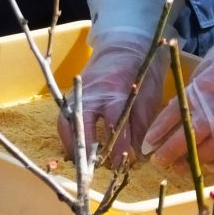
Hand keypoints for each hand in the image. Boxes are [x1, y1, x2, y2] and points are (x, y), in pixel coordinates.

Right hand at [59, 34, 164, 165]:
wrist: (125, 46)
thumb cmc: (141, 73)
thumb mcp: (149, 99)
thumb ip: (141, 127)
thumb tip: (138, 156)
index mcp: (116, 92)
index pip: (113, 125)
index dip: (117, 148)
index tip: (121, 166)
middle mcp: (92, 93)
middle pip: (78, 124)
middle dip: (84, 150)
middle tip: (92, 168)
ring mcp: (79, 93)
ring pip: (66, 123)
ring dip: (72, 145)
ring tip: (82, 163)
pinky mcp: (73, 95)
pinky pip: (64, 119)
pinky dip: (69, 136)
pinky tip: (78, 149)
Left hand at [142, 23, 213, 166]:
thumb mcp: (210, 62)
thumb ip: (194, 86)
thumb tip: (179, 105)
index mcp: (202, 91)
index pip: (172, 118)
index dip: (156, 134)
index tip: (147, 145)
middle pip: (184, 142)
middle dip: (167, 154)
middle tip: (157, 160)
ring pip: (205, 156)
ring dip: (189, 164)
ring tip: (178, 165)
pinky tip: (205, 162)